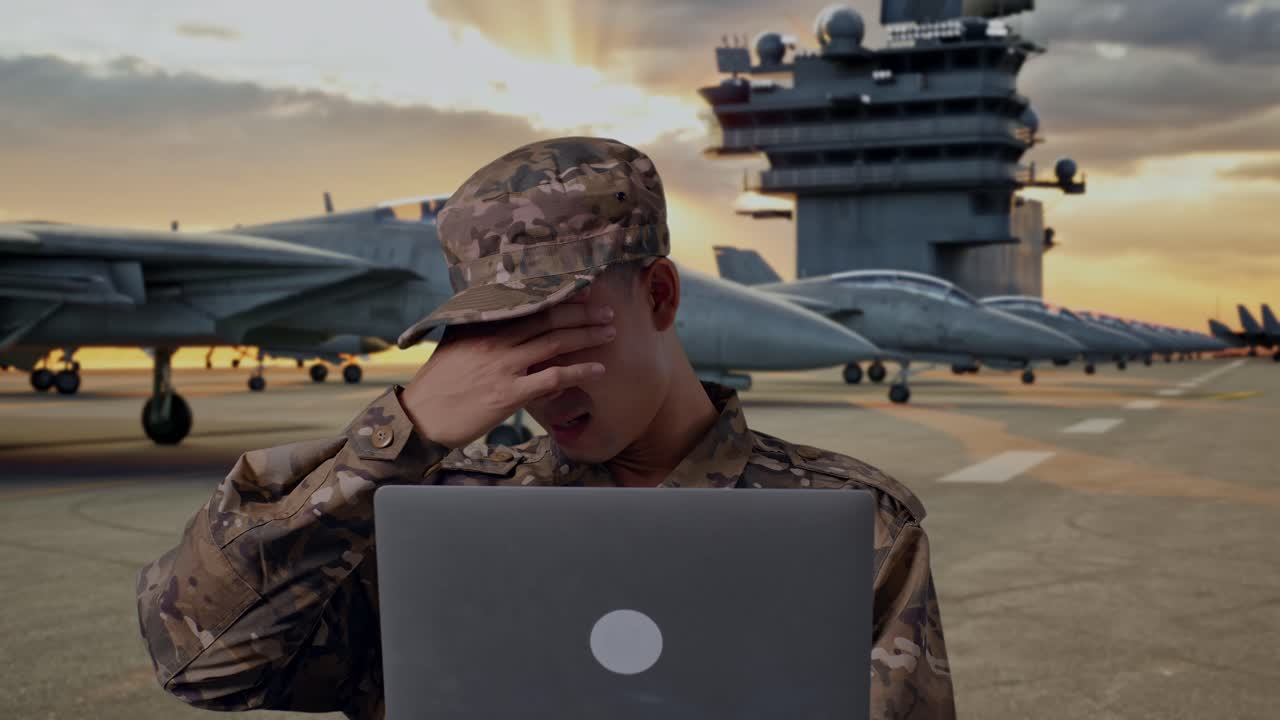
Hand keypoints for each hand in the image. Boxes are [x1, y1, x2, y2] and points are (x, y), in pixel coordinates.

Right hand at [400, 300, 614, 447]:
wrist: (420, 417)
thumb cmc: (438, 384)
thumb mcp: (455, 345)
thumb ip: (481, 330)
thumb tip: (505, 323)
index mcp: (483, 325)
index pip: (530, 304)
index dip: (561, 296)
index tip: (584, 289)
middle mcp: (496, 340)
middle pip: (549, 319)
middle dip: (583, 313)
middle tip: (608, 311)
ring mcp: (503, 366)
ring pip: (555, 343)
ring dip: (588, 336)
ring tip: (610, 333)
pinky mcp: (508, 394)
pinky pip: (552, 378)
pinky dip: (579, 372)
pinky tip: (598, 370)